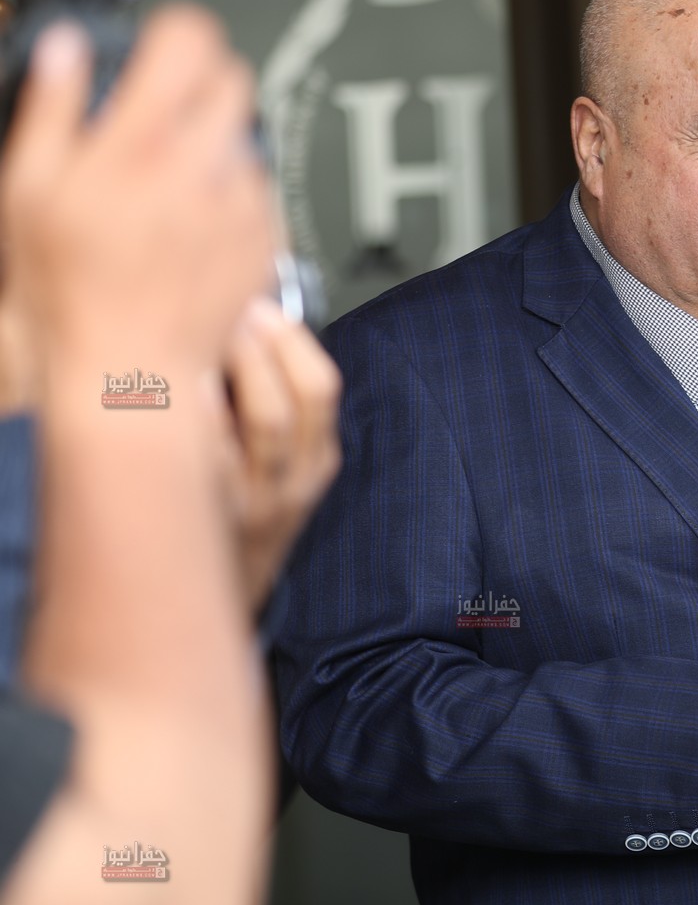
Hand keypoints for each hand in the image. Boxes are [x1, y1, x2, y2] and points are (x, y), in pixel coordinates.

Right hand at [0, 9, 272, 383]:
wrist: (131, 368)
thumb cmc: (73, 289)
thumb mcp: (28, 189)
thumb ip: (51, 107)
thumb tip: (65, 48)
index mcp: (141, 144)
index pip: (191, 41)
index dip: (178, 31)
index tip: (163, 43)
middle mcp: (202, 165)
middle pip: (233, 77)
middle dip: (201, 81)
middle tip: (164, 110)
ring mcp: (241, 200)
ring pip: (246, 134)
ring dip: (216, 141)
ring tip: (170, 182)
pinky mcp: (267, 233)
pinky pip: (259, 186)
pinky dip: (233, 190)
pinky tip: (193, 221)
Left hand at [218, 297, 341, 607]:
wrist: (220, 598)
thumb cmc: (249, 518)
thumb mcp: (289, 473)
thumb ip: (284, 411)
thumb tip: (248, 328)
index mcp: (317, 466)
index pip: (321, 391)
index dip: (293, 340)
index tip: (264, 306)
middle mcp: (287, 488)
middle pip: (283, 406)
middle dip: (255, 348)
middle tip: (225, 311)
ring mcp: (245, 505)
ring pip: (249, 427)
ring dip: (221, 373)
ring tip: (195, 338)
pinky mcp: (204, 515)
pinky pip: (202, 454)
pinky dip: (190, 412)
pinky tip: (169, 382)